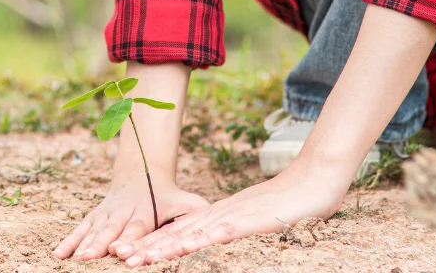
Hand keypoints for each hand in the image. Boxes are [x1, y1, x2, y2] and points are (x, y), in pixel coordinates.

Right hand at [54, 178, 208, 260]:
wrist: (142, 173)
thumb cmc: (168, 196)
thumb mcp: (186, 200)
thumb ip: (196, 211)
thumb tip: (215, 223)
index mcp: (146, 210)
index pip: (137, 227)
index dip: (128, 239)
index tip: (119, 250)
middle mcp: (123, 211)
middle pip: (111, 229)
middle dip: (100, 244)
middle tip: (90, 257)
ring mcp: (107, 213)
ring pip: (93, 229)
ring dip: (82, 244)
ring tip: (73, 259)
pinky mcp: (95, 215)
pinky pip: (80, 229)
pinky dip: (68, 241)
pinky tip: (57, 255)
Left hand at [112, 159, 350, 265]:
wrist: (317, 176)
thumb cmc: (291, 202)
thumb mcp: (256, 220)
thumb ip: (236, 230)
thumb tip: (218, 242)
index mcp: (221, 215)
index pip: (180, 231)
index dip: (153, 243)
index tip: (129, 254)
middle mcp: (222, 214)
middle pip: (177, 232)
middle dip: (147, 247)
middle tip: (118, 257)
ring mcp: (235, 215)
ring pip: (192, 233)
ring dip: (163, 246)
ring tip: (137, 258)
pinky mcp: (252, 219)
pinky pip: (223, 231)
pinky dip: (202, 239)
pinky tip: (184, 246)